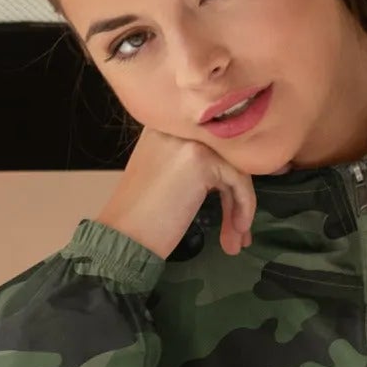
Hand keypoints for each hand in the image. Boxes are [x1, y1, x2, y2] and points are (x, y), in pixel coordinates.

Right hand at [95, 123, 255, 260]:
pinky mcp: (200, 159)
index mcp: (165, 127)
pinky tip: (237, 230)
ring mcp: (188, 140)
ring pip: (234, 168)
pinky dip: (243, 206)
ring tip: (236, 240)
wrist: (123, 238)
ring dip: (240, 206)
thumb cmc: (140, 218)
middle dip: (236, 195)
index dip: (226, 177)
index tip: (234, 207)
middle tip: (239, 230)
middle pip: (225, 154)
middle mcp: (176, 126)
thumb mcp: (167, 177)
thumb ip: (192, 165)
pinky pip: (237, 180)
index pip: (210, 144)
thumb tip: (232, 174)